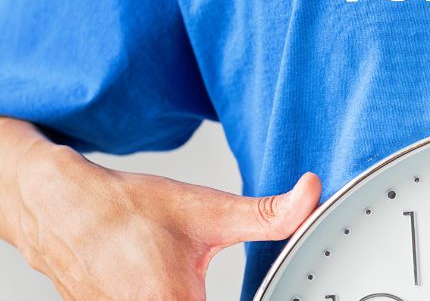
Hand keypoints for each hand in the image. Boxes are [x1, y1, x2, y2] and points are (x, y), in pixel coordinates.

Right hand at [3, 132, 320, 299]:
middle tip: (222, 278)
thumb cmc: (127, 210)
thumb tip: (309, 195)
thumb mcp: (208, 210)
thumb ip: (266, 214)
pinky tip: (169, 283)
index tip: (268, 293)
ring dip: (190, 300)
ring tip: (184, 276)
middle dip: (216, 297)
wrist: (62, 209)